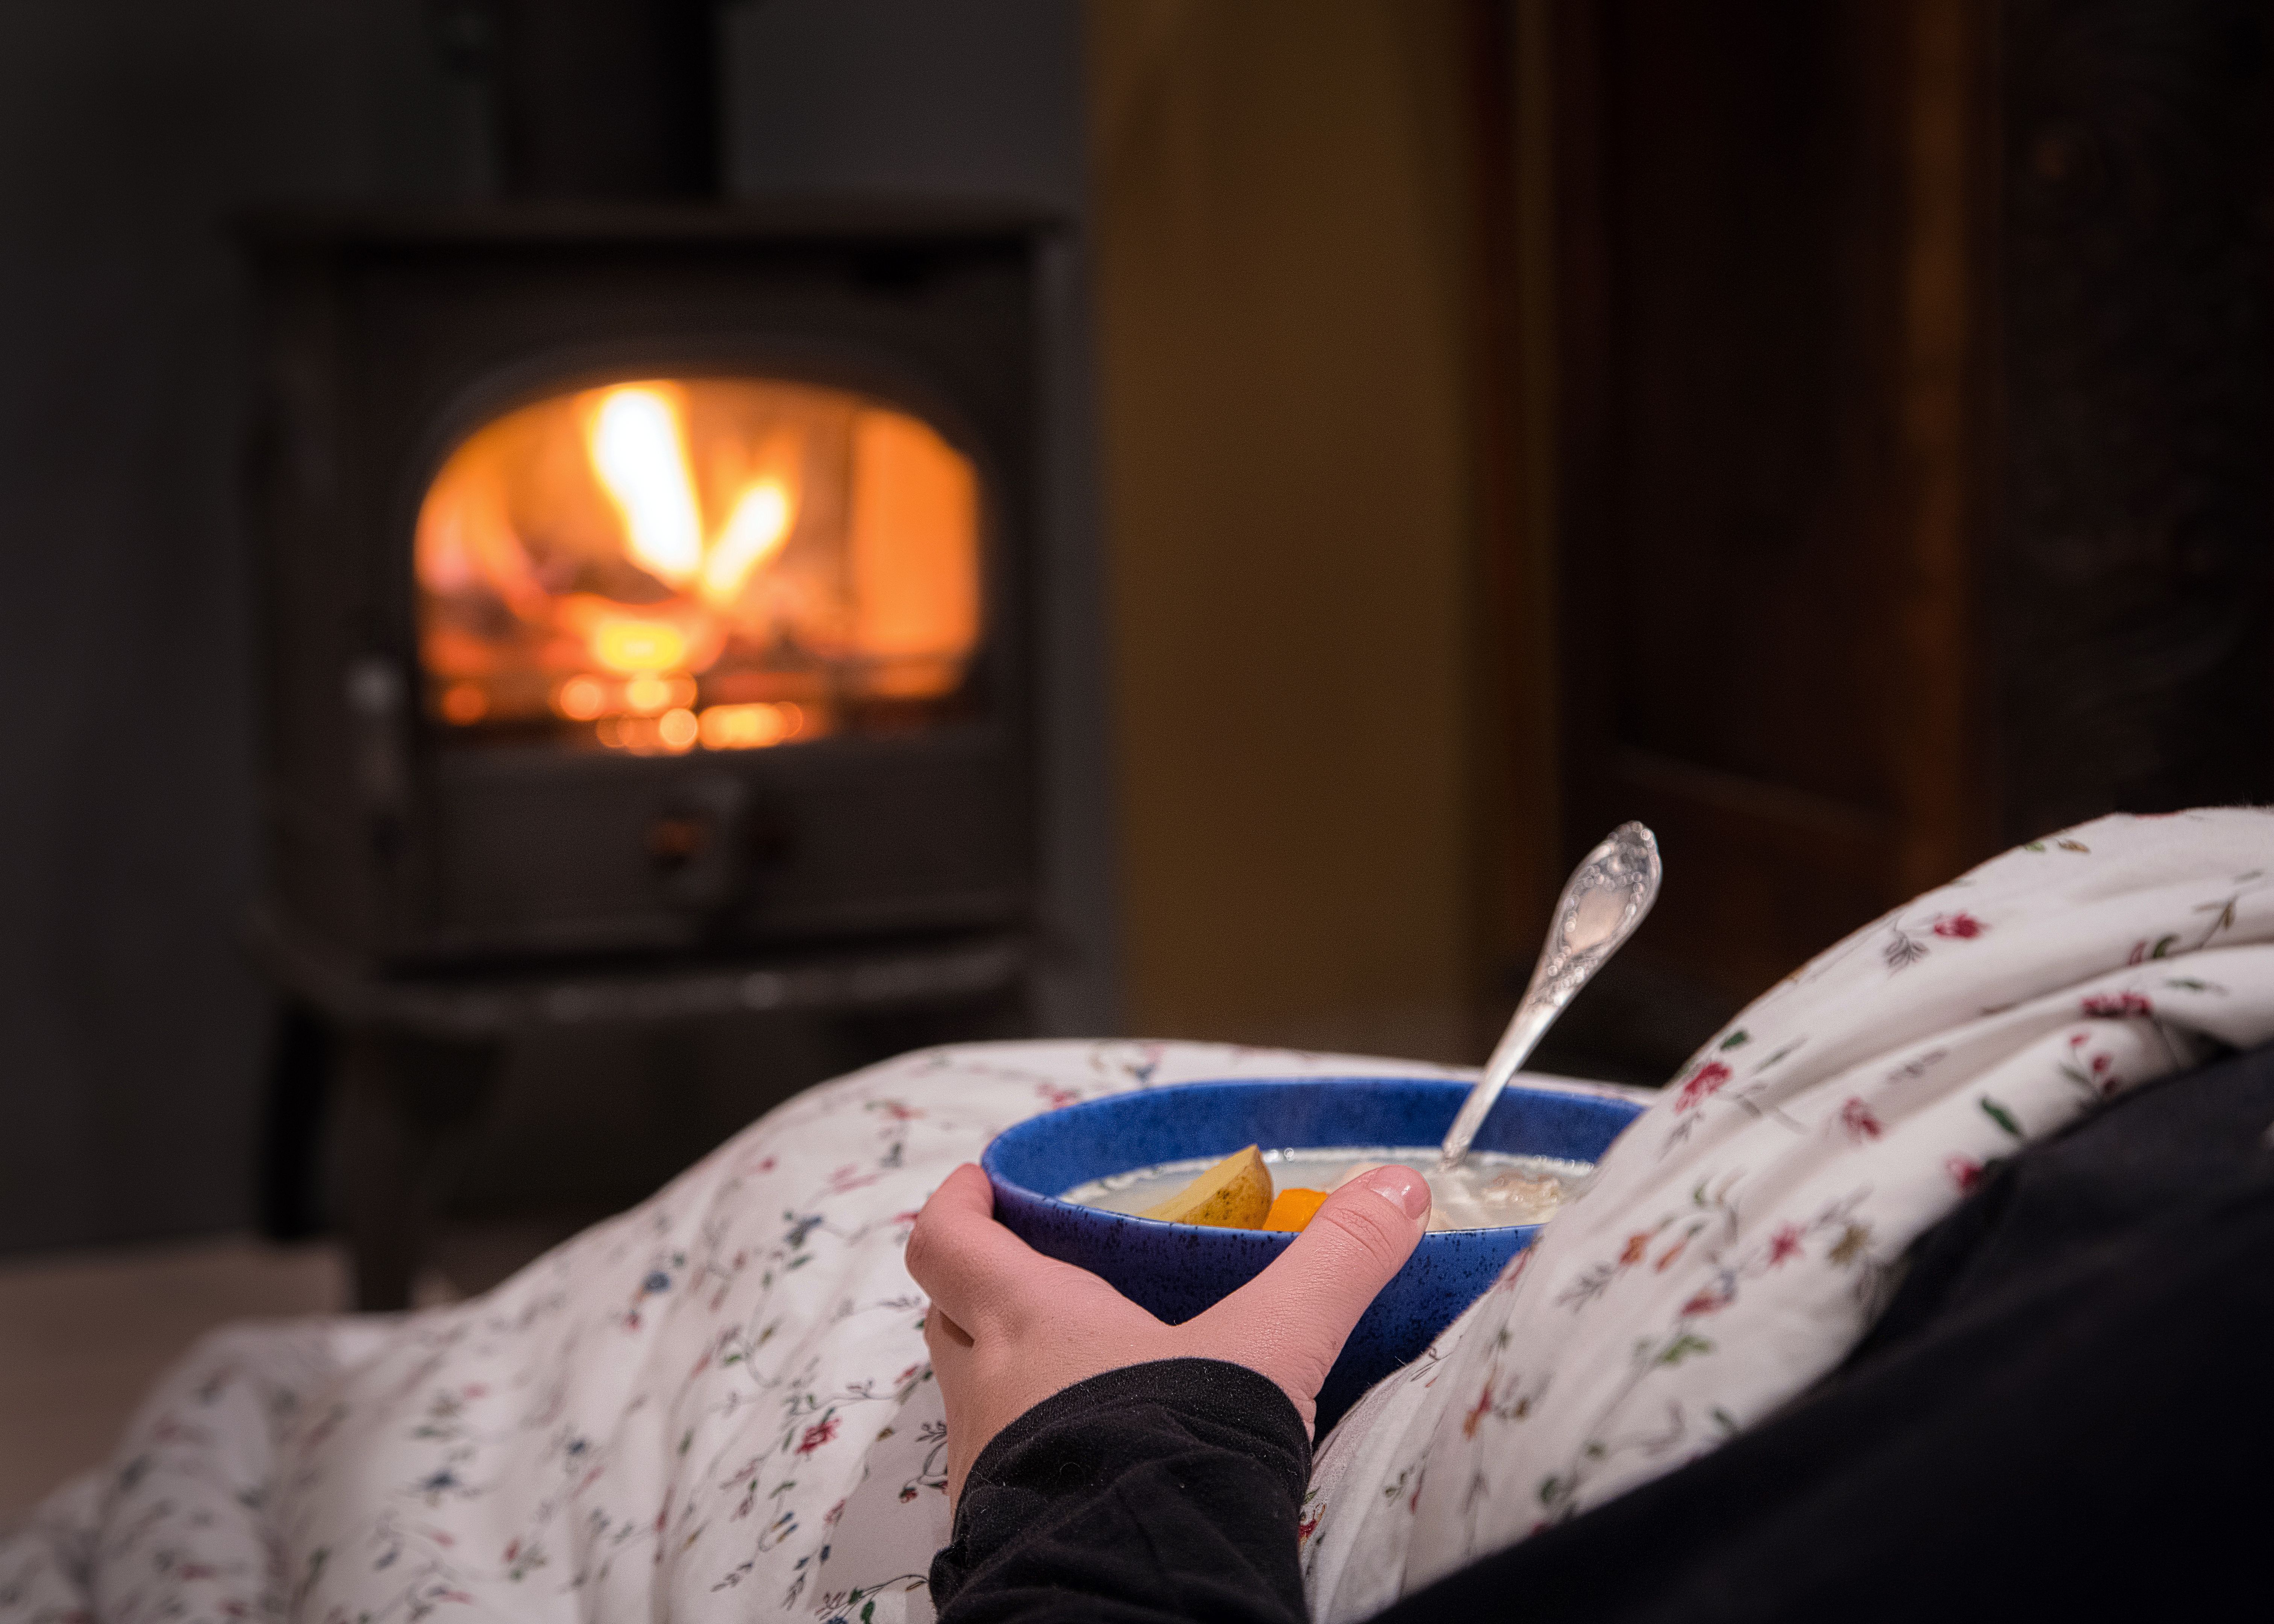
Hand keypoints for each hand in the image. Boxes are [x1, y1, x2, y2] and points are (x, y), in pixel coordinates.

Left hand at [904, 1160, 1431, 1507]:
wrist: (1134, 1594)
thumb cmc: (1174, 1450)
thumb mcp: (1272, 1343)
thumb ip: (1336, 1262)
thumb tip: (1398, 1189)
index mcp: (1027, 1320)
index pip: (947, 1239)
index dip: (958, 1204)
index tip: (983, 1184)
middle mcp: (987, 1389)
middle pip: (947, 1315)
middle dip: (979, 1284)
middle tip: (1034, 1266)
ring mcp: (987, 1466)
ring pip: (972, 1396)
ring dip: (1009, 1372)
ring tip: (1082, 1364)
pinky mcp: (1005, 1529)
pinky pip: (1002, 1469)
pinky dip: (1036, 1446)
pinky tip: (1095, 1454)